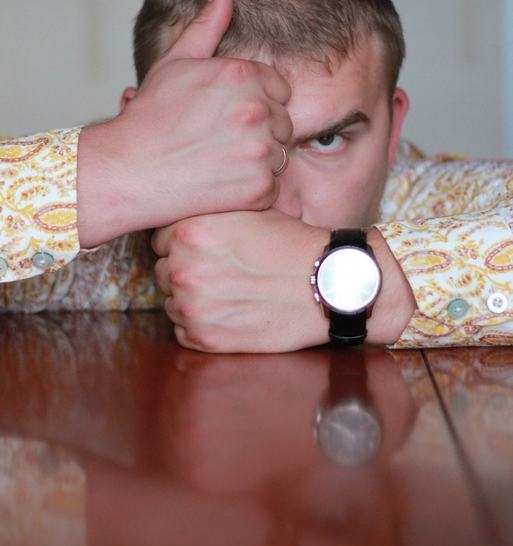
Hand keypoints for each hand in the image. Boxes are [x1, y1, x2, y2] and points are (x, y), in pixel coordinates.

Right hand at [77, 0, 291, 246]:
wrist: (127, 171)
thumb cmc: (149, 118)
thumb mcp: (176, 63)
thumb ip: (207, 24)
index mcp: (241, 73)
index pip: (279, 89)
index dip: (255, 103)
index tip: (226, 117)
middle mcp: (256, 108)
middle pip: (284, 122)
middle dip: (260, 131)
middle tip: (220, 142)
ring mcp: (259, 150)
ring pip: (280, 155)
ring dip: (257, 161)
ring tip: (219, 161)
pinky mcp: (258, 188)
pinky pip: (273, 187)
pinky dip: (252, 190)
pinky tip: (222, 183)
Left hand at [152, 211, 415, 352]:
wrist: (326, 284)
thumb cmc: (290, 243)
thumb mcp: (247, 208)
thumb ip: (207, 210)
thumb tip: (181, 207)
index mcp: (189, 230)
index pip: (159, 236)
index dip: (182, 241)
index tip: (203, 246)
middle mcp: (183, 267)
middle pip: (164, 269)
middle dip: (186, 269)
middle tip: (220, 270)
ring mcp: (192, 306)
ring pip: (172, 301)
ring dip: (191, 298)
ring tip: (228, 292)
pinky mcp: (204, 338)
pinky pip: (183, 330)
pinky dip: (200, 324)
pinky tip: (228, 312)